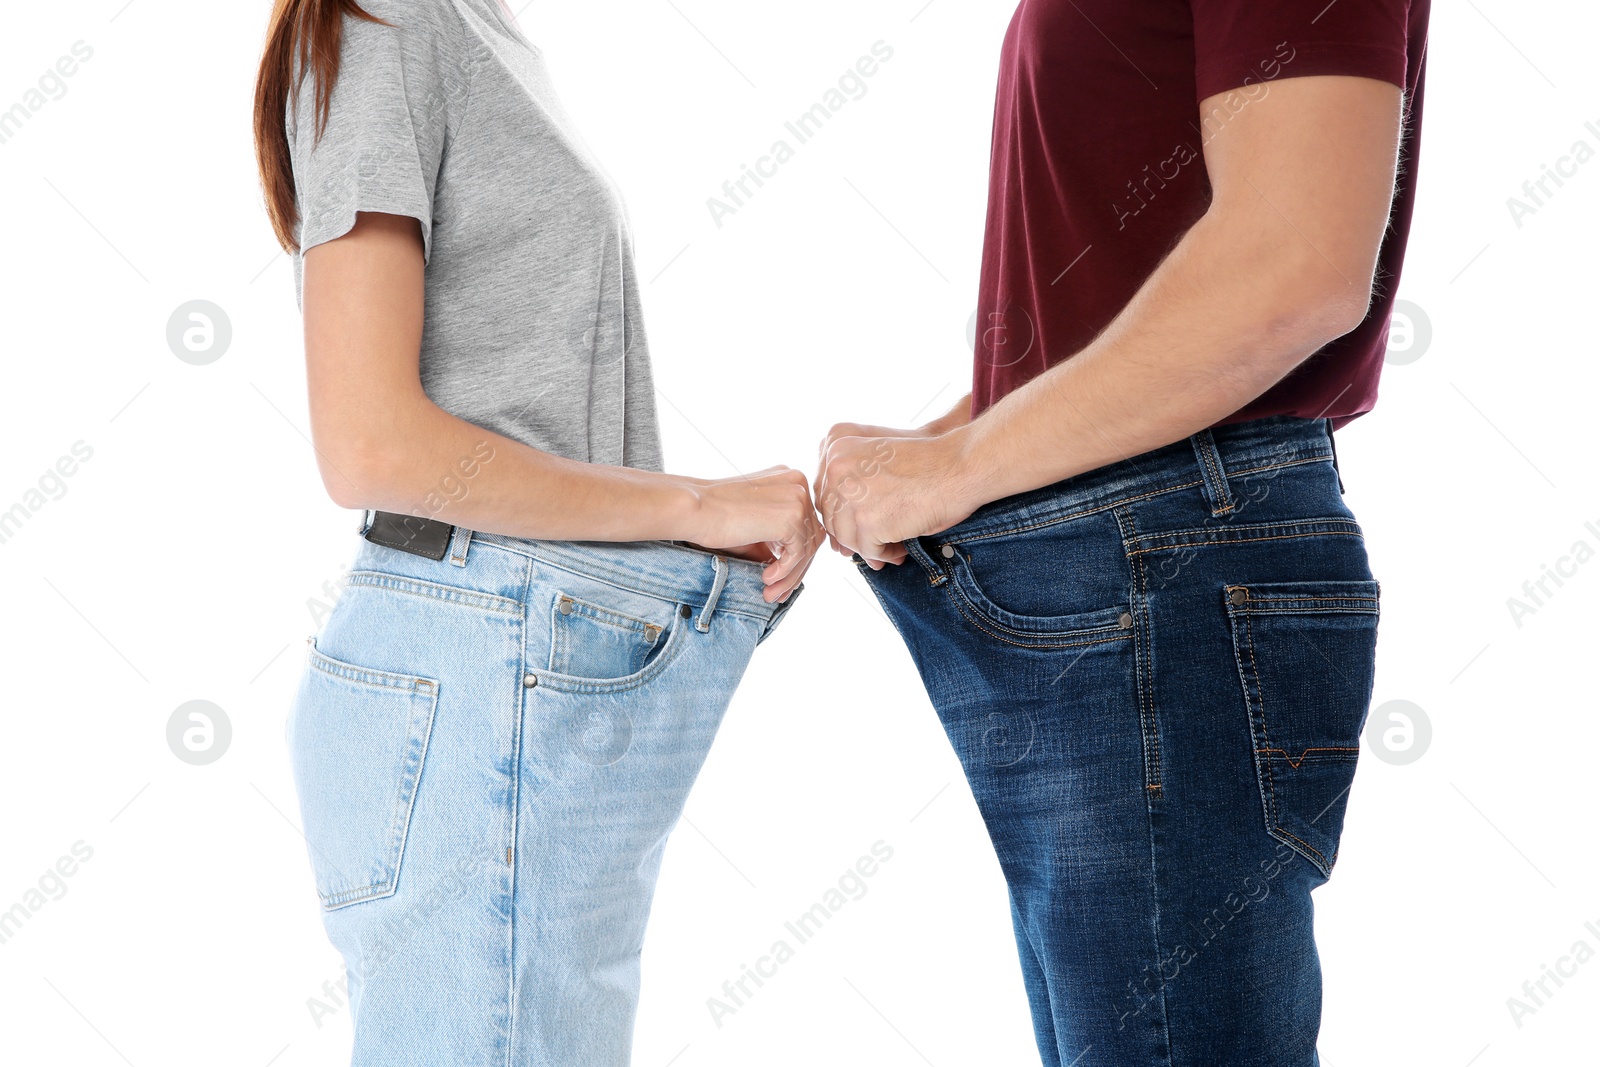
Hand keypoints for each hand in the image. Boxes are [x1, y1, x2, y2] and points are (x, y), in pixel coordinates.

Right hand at [684, 466, 823, 602]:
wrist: (695, 508)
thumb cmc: (716, 516)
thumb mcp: (756, 527)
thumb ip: (778, 540)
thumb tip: (796, 569)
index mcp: (790, 480)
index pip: (806, 523)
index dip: (795, 555)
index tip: (778, 578)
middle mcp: (799, 484)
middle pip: (811, 536)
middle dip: (795, 570)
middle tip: (777, 593)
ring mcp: (798, 499)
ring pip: (808, 548)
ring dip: (790, 576)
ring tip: (770, 593)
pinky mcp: (792, 517)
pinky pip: (798, 554)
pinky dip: (784, 571)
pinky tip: (766, 579)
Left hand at [814, 421, 932, 560]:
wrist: (959, 466)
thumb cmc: (926, 464)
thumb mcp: (876, 459)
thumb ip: (850, 484)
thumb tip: (835, 535)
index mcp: (837, 445)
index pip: (825, 492)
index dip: (846, 512)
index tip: (868, 519)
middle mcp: (835, 468)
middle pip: (831, 516)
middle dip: (856, 533)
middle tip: (879, 541)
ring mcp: (849, 495)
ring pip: (846, 537)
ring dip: (869, 546)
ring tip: (893, 547)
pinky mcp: (867, 522)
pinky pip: (867, 550)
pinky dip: (884, 554)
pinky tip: (901, 549)